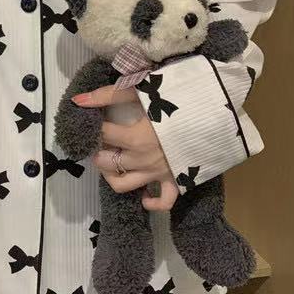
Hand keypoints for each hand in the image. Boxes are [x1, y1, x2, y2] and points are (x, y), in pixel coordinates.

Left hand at [72, 85, 178, 209]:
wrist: (216, 113)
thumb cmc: (178, 99)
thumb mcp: (142, 90)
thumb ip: (108, 95)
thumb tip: (77, 100)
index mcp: (134, 137)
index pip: (102, 134)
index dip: (95, 126)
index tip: (97, 120)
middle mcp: (142, 159)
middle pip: (105, 161)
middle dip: (98, 150)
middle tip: (103, 141)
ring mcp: (158, 173)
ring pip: (123, 185)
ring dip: (111, 175)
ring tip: (111, 162)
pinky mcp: (176, 181)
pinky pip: (162, 202)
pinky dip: (151, 202)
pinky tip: (143, 195)